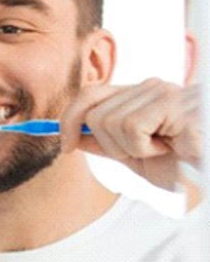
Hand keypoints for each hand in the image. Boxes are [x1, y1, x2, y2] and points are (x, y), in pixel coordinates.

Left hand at [60, 79, 201, 189]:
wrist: (209, 172)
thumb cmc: (185, 163)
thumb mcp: (136, 156)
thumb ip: (107, 144)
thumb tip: (74, 137)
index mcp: (138, 96)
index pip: (89, 95)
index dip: (69, 119)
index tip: (66, 146)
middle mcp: (148, 88)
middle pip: (95, 114)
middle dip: (111, 145)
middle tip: (143, 152)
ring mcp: (161, 92)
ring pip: (110, 122)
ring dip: (131, 149)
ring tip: (161, 149)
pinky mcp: (173, 104)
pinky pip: (131, 127)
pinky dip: (145, 147)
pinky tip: (170, 147)